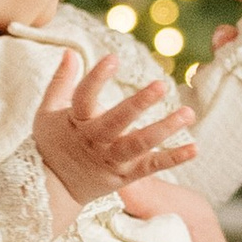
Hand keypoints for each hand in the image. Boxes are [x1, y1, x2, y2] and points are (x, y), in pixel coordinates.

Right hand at [32, 43, 194, 211]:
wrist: (54, 190)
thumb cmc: (52, 144)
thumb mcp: (47, 112)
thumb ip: (61, 81)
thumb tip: (70, 52)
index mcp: (75, 122)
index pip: (84, 97)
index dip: (97, 77)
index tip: (113, 58)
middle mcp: (94, 141)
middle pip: (117, 122)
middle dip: (139, 104)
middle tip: (161, 85)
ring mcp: (112, 160)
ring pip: (139, 145)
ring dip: (164, 129)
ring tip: (188, 113)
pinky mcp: (126, 175)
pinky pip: (152, 167)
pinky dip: (174, 158)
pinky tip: (194, 148)